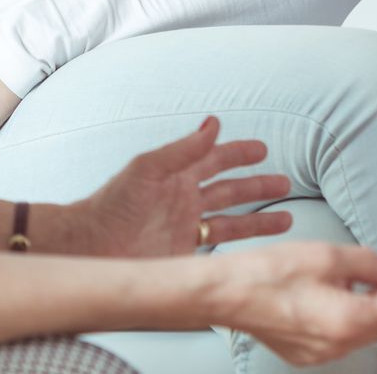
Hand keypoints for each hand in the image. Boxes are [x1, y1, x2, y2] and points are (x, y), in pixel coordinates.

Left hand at [73, 116, 293, 256]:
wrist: (89, 248)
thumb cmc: (111, 204)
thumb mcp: (148, 169)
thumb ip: (184, 150)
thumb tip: (214, 123)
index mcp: (177, 175)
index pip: (215, 159)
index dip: (238, 153)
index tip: (262, 150)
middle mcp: (185, 200)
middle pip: (230, 190)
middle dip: (257, 186)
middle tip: (285, 181)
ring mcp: (186, 228)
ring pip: (231, 221)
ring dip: (258, 219)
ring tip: (287, 219)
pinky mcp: (183, 254)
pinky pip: (218, 247)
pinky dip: (240, 247)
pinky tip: (258, 248)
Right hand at [215, 231, 376, 364]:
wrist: (221, 295)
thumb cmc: (268, 273)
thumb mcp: (326, 256)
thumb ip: (367, 263)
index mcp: (349, 321)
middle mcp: (341, 343)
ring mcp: (324, 350)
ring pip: (369, 317)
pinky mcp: (309, 347)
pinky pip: (348, 324)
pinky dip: (362, 300)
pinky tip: (363, 277)